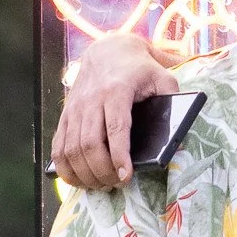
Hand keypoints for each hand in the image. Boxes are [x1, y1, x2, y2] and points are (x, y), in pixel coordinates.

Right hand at [52, 30, 178, 190]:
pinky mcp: (65, 115)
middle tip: (116, 184)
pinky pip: (58, 146)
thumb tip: (178, 132)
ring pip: (71, 148)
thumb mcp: (163, 77)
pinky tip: (76, 179)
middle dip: (101, 170)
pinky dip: (64, 167)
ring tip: (101, 185)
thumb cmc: (141, 70)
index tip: (126, 176)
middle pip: (89, 143)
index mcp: (117, 91)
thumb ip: (173, 99)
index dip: (119, 156)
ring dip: (84, 173)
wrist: (109, 51)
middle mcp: (91, 100)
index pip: (116, 128)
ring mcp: (75, 108)